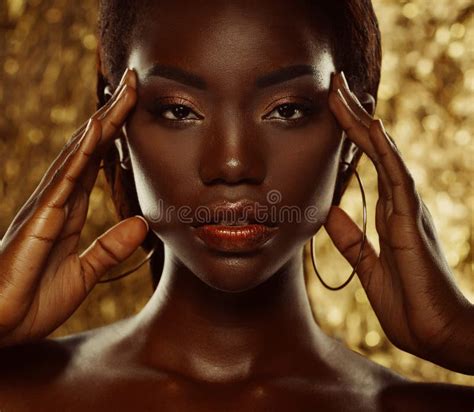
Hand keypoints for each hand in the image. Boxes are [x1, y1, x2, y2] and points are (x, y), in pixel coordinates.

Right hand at [0, 68, 148, 347]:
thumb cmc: (32, 301)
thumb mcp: (84, 274)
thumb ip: (110, 248)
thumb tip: (141, 223)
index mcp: (69, 210)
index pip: (97, 162)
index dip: (117, 135)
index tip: (136, 108)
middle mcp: (57, 199)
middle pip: (89, 147)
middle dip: (113, 114)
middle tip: (133, 82)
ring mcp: (46, 206)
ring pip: (77, 154)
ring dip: (102, 122)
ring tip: (122, 92)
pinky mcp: (38, 220)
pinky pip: (63, 180)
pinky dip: (81, 154)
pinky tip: (96, 130)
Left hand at [325, 71, 473, 374]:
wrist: (437, 336)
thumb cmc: (409, 306)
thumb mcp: (368, 266)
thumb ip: (351, 240)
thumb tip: (330, 213)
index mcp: (389, 215)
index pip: (367, 164)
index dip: (350, 136)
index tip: (333, 109)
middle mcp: (402, 204)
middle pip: (375, 150)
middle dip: (354, 117)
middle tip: (335, 84)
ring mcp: (409, 210)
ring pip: (384, 156)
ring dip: (364, 124)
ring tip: (345, 93)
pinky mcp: (413, 222)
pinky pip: (398, 179)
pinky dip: (384, 153)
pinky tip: (373, 129)